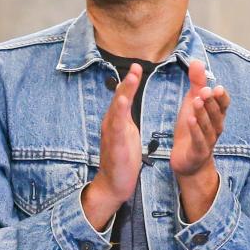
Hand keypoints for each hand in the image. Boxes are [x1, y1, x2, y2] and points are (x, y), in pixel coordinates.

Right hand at [81, 65, 142, 229]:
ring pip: (117, 110)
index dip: (130, 82)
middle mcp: (111, 124)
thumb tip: (126, 101)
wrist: (113, 183)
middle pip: (119, 99)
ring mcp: (111, 134)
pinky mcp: (115, 146)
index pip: (123, 97)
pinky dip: (118, 115)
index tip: (137, 66)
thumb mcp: (126, 133)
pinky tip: (122, 104)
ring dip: (124, 93)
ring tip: (131, 78)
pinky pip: (116, 128)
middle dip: (127, 82)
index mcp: (117, 121)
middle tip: (136, 66)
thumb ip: (125, 117)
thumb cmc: (122, 158)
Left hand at [171, 59, 229, 221]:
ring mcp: (209, 141)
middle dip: (212, 102)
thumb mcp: (192, 103)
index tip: (217, 87)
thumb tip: (197, 60)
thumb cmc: (192, 128)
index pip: (224, 104)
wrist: (187, 160)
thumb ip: (196, 83)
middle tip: (206, 90)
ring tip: (196, 101)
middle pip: (216, 114)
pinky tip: (190, 119)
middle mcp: (216, 127)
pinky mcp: (199, 152)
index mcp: (216, 115)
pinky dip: (195, 130)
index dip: (221, 97)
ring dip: (203, 114)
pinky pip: (199, 140)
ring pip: (208, 126)